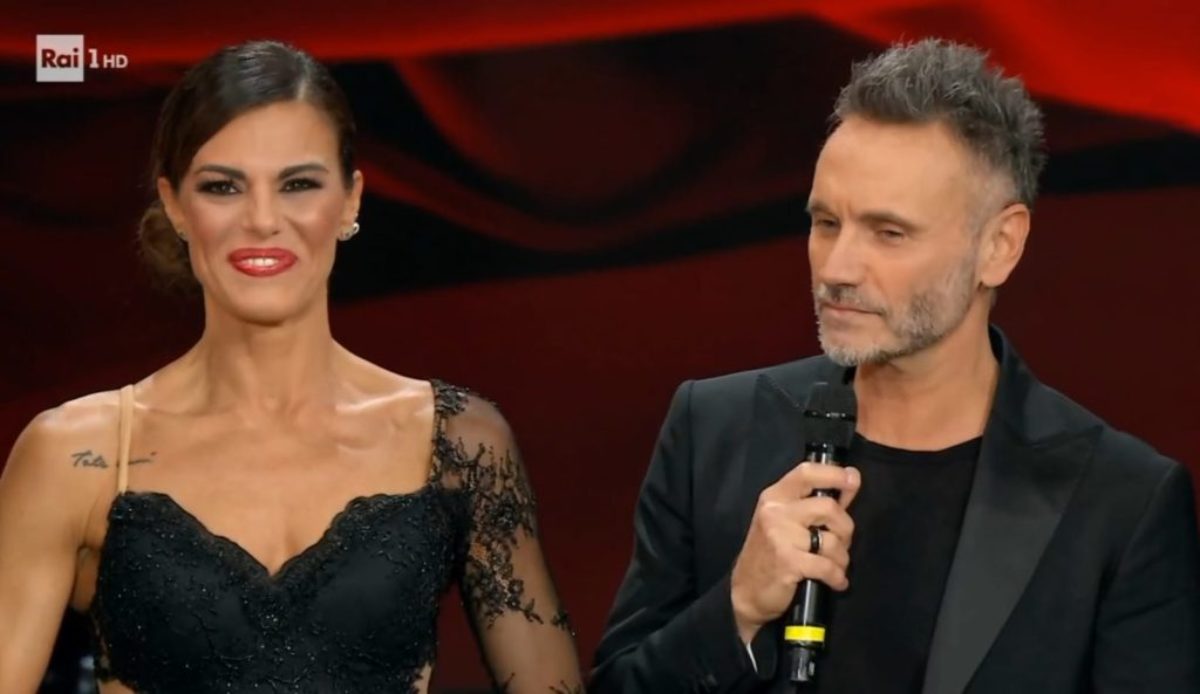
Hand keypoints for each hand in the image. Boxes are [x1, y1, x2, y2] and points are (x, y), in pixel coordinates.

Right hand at [730, 462, 860, 643]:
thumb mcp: (785, 520)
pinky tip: (835, 581)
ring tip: (834, 565)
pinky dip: (837, 577)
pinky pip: (828, 566)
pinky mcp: (788, 562)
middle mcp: (775, 511)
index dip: (834, 474)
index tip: (853, 479)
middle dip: (845, 528)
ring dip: (842, 558)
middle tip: (840, 543)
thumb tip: (852, 477)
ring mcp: (780, 536)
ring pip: (832, 540)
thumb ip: (816, 500)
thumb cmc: (770, 552)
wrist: (747, 590)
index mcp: (775, 496)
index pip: (807, 473)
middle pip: (829, 507)